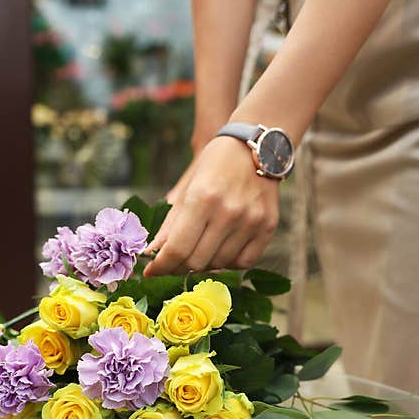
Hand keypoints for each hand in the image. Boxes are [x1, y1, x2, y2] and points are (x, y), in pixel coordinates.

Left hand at [143, 136, 279, 276]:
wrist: (257, 147)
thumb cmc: (216, 164)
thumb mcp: (188, 188)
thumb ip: (170, 225)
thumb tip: (152, 254)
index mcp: (202, 199)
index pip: (177, 249)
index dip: (160, 266)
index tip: (151, 271)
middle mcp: (228, 213)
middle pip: (196, 262)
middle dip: (178, 267)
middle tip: (171, 263)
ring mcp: (251, 222)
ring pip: (219, 265)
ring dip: (202, 265)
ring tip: (196, 252)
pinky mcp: (268, 227)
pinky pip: (244, 262)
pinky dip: (228, 263)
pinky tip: (220, 251)